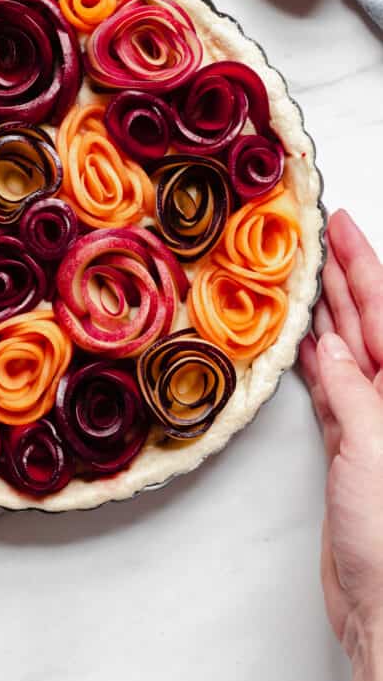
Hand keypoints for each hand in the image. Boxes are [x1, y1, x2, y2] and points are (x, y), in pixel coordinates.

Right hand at [299, 210, 382, 680]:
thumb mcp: (373, 453)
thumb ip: (352, 395)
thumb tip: (330, 348)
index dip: (365, 265)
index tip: (342, 227)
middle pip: (370, 323)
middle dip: (347, 276)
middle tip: (321, 235)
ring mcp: (373, 421)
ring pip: (348, 350)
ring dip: (329, 313)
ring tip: (307, 275)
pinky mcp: (351, 446)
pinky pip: (331, 387)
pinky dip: (315, 360)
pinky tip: (305, 340)